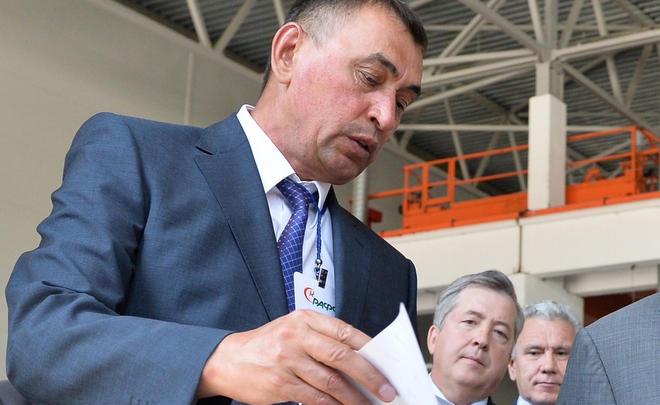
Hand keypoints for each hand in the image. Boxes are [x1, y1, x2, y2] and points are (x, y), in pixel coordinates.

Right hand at [196, 309, 395, 403]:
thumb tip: (361, 361)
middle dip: (369, 375)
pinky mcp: (280, 382)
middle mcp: (296, 335)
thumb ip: (322, 340)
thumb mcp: (293, 330)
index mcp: (305, 318)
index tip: (388, 364)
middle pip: (342, 356)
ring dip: (354, 397)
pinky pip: (314, 397)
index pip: (345, 332)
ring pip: (331, 381)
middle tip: (386, 390)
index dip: (370, 349)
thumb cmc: (267, 345)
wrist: (227, 359)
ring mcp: (287, 359)